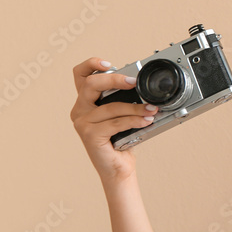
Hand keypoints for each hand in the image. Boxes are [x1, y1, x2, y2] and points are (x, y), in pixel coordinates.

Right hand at [70, 57, 158, 184]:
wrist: (117, 167)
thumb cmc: (119, 139)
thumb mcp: (120, 113)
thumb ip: (123, 98)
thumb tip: (143, 86)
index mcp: (85, 101)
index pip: (79, 75)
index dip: (91, 64)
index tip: (109, 64)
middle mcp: (79, 109)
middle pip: (91, 84)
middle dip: (115, 79)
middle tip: (134, 82)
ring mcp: (82, 122)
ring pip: (111, 106)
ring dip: (136, 107)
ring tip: (152, 109)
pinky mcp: (89, 134)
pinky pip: (116, 122)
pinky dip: (134, 120)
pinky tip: (146, 120)